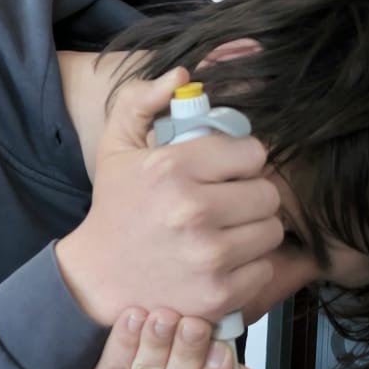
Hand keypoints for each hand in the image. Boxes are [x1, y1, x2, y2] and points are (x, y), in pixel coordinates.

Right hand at [54, 68, 282, 328]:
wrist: (97, 278)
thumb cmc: (116, 207)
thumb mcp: (117, 146)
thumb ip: (142, 100)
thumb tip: (182, 75)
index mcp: (171, 169)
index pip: (252, 152)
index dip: (241, 160)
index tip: (224, 171)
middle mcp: (192, 211)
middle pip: (268, 193)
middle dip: (250, 195)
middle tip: (227, 203)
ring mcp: (208, 256)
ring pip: (271, 230)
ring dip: (253, 230)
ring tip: (224, 231)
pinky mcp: (218, 293)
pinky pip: (264, 268)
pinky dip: (248, 265)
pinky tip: (221, 261)